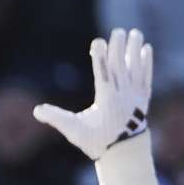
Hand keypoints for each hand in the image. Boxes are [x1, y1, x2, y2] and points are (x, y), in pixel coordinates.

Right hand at [33, 28, 152, 159]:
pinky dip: (146, 63)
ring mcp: (135, 96)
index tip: (99, 41)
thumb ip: (56, 118)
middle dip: (119, 48)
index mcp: (105, 101)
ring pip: (135, 69)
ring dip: (135, 50)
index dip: (100, 58)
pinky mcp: (143, 99)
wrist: (124, 153)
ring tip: (135, 33)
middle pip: (120, 67)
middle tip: (118, 31)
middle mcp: (122, 96)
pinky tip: (146, 49)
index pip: (103, 75)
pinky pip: (146, 77)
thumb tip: (36, 110)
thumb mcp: (74, 131)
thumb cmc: (97, 140)